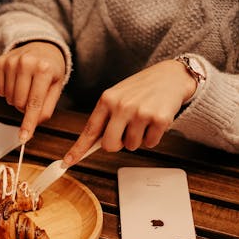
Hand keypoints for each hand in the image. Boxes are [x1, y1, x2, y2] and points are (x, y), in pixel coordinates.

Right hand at [0, 41, 65, 141]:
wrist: (41, 46)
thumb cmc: (50, 69)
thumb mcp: (56, 87)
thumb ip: (46, 108)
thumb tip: (33, 125)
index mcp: (44, 69)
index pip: (34, 103)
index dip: (28, 123)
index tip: (23, 138)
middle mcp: (27, 62)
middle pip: (19, 103)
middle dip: (25, 107)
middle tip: (33, 97)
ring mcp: (12, 61)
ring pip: (9, 98)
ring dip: (17, 99)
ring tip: (26, 87)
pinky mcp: (1, 61)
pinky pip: (0, 90)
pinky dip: (7, 92)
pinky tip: (16, 82)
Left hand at [63, 60, 196, 164]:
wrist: (171, 75)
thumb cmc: (141, 89)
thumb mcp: (118, 96)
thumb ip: (106, 117)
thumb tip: (93, 144)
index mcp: (107, 99)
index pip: (89, 130)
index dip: (78, 149)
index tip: (67, 162)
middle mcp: (122, 105)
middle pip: (110, 146)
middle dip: (117, 144)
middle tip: (126, 131)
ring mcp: (140, 112)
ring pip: (132, 146)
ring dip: (138, 138)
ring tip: (144, 120)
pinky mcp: (159, 119)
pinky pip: (150, 143)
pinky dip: (153, 137)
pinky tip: (155, 120)